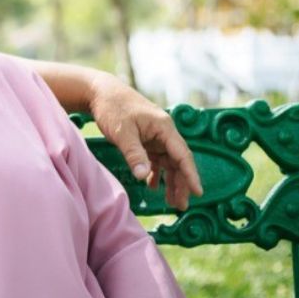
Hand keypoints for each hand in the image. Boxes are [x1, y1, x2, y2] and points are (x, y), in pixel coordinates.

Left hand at [88, 74, 203, 209]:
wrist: (100, 91)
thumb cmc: (112, 107)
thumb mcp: (122, 132)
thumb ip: (134, 154)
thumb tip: (144, 177)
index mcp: (164, 127)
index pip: (182, 155)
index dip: (191, 175)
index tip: (198, 192)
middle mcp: (164, 132)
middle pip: (178, 161)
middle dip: (181, 183)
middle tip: (180, 206)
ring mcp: (155, 135)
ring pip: (168, 162)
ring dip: (169, 180)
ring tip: (170, 201)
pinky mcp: (145, 138)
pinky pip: (156, 158)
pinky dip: (155, 172)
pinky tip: (152, 185)